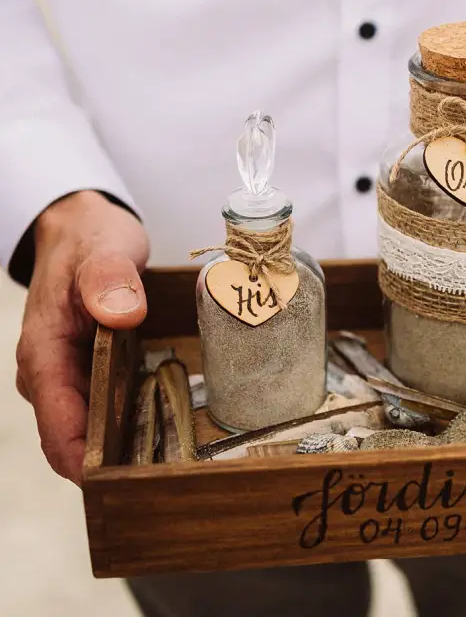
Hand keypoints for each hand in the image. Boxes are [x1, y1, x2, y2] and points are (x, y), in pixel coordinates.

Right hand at [15, 191, 148, 484]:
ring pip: (91, 427)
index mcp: (43, 353)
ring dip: (124, 447)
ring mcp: (68, 375)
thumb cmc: (89, 239)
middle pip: (74, 438)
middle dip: (112, 463)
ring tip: (175, 464)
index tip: (119, 485)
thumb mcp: (104, 250)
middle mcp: (50, 373)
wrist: (83, 227)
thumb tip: (121, 315)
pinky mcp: (89, 371)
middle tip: (165, 480)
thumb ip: (109, 280)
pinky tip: (171, 430)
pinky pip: (105, 408)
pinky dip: (131, 421)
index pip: (58, 426)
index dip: (83, 462)